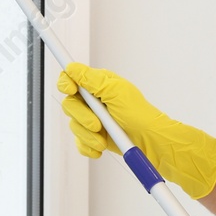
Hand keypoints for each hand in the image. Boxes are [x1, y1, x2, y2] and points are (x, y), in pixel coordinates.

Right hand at [56, 62, 215, 199]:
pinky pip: (79, 142)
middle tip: (97, 124)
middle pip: (69, 105)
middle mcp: (92, 101)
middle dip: (81, 117)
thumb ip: (91, 79)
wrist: (150, 141)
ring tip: (103, 139)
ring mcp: (92, 120)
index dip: (66, 84)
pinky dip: (88, 146)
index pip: (70, 79)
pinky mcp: (93, 137)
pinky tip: (101, 147)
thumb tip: (72, 68)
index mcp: (97, 85)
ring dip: (87, 135)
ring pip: (73, 125)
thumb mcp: (116, 91)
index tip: (71, 90)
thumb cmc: (139, 114)